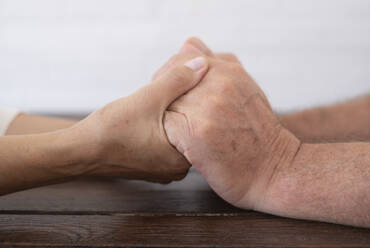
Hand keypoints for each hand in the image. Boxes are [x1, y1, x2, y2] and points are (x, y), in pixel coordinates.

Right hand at [68, 56, 207, 182]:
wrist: (79, 151)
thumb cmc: (110, 130)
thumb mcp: (147, 98)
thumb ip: (177, 80)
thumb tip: (201, 64)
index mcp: (182, 159)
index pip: (205, 127)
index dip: (201, 102)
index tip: (196, 88)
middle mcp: (177, 169)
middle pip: (192, 132)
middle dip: (187, 110)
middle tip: (178, 94)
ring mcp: (163, 170)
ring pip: (178, 136)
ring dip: (173, 118)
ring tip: (164, 103)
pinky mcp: (151, 165)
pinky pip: (166, 143)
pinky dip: (164, 128)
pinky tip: (154, 116)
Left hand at [163, 38, 300, 208]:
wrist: (273, 170)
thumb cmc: (257, 132)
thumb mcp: (245, 89)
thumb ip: (218, 65)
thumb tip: (188, 45)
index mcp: (230, 69)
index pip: (183, 57)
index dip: (173, 74)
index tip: (174, 93)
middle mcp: (218, 82)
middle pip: (170, 78)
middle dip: (167, 95)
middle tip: (173, 114)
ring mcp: (207, 106)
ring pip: (166, 101)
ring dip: (168, 115)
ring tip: (182, 131)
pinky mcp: (196, 132)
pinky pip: (167, 125)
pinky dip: (171, 135)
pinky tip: (185, 145)